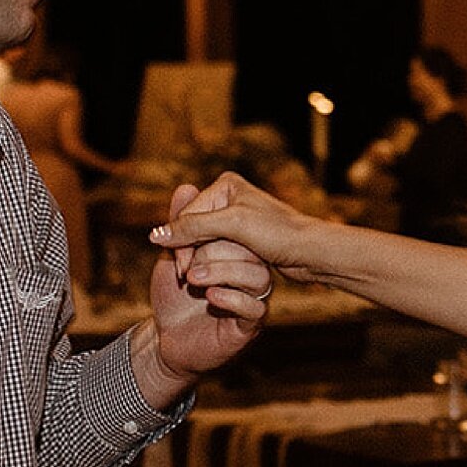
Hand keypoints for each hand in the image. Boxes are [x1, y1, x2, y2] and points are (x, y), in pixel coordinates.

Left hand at [133, 182, 269, 404]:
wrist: (167, 340)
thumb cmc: (173, 297)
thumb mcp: (172, 256)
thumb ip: (181, 226)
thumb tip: (185, 186)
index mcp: (237, 254)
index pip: (235, 232)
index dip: (206, 235)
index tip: (178, 250)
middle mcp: (250, 274)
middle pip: (249, 251)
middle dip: (212, 254)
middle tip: (185, 267)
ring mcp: (253, 299)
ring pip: (257, 276)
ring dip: (222, 273)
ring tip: (193, 280)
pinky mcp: (249, 326)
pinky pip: (255, 307)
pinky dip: (232, 298)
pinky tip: (210, 297)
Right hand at [152, 173, 328, 286]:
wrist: (311, 252)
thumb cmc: (277, 234)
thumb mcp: (233, 226)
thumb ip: (193, 227)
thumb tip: (155, 234)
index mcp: (225, 185)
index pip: (188, 215)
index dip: (182, 243)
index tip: (182, 270)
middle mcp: (229, 197)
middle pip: (194, 228)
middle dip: (191, 253)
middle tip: (188, 279)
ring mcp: (236, 218)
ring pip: (204, 242)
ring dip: (201, 261)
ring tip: (200, 281)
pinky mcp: (243, 237)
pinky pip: (218, 250)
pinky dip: (214, 263)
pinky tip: (214, 278)